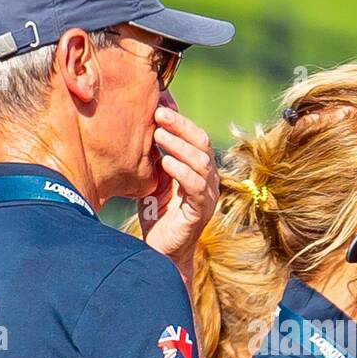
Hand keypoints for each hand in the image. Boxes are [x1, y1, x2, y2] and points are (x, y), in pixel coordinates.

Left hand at [138, 104, 217, 280]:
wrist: (161, 251)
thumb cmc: (158, 214)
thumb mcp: (156, 179)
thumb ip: (157, 156)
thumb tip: (148, 124)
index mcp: (199, 170)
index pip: (196, 137)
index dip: (180, 120)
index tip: (159, 106)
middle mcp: (208, 180)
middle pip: (202, 143)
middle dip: (181, 126)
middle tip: (159, 114)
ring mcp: (208, 196)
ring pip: (201, 162)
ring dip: (179, 145)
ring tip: (159, 135)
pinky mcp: (201, 211)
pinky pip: (196, 186)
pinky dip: (181, 171)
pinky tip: (165, 163)